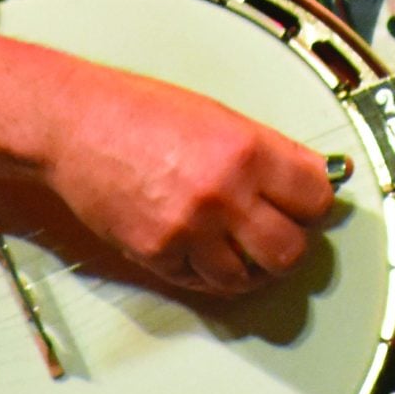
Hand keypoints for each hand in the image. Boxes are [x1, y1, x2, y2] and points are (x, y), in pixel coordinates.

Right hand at [42, 64, 338, 294]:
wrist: (77, 125)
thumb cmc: (140, 112)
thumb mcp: (220, 116)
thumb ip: (267, 151)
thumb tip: (308, 176)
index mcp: (248, 150)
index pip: (317, 198)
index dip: (315, 204)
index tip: (309, 205)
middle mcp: (224, 193)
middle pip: (290, 250)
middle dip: (290, 245)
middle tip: (280, 234)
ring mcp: (190, 229)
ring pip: (247, 278)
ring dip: (250, 267)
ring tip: (242, 248)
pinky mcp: (158, 254)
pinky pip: (201, 282)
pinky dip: (207, 272)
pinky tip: (204, 250)